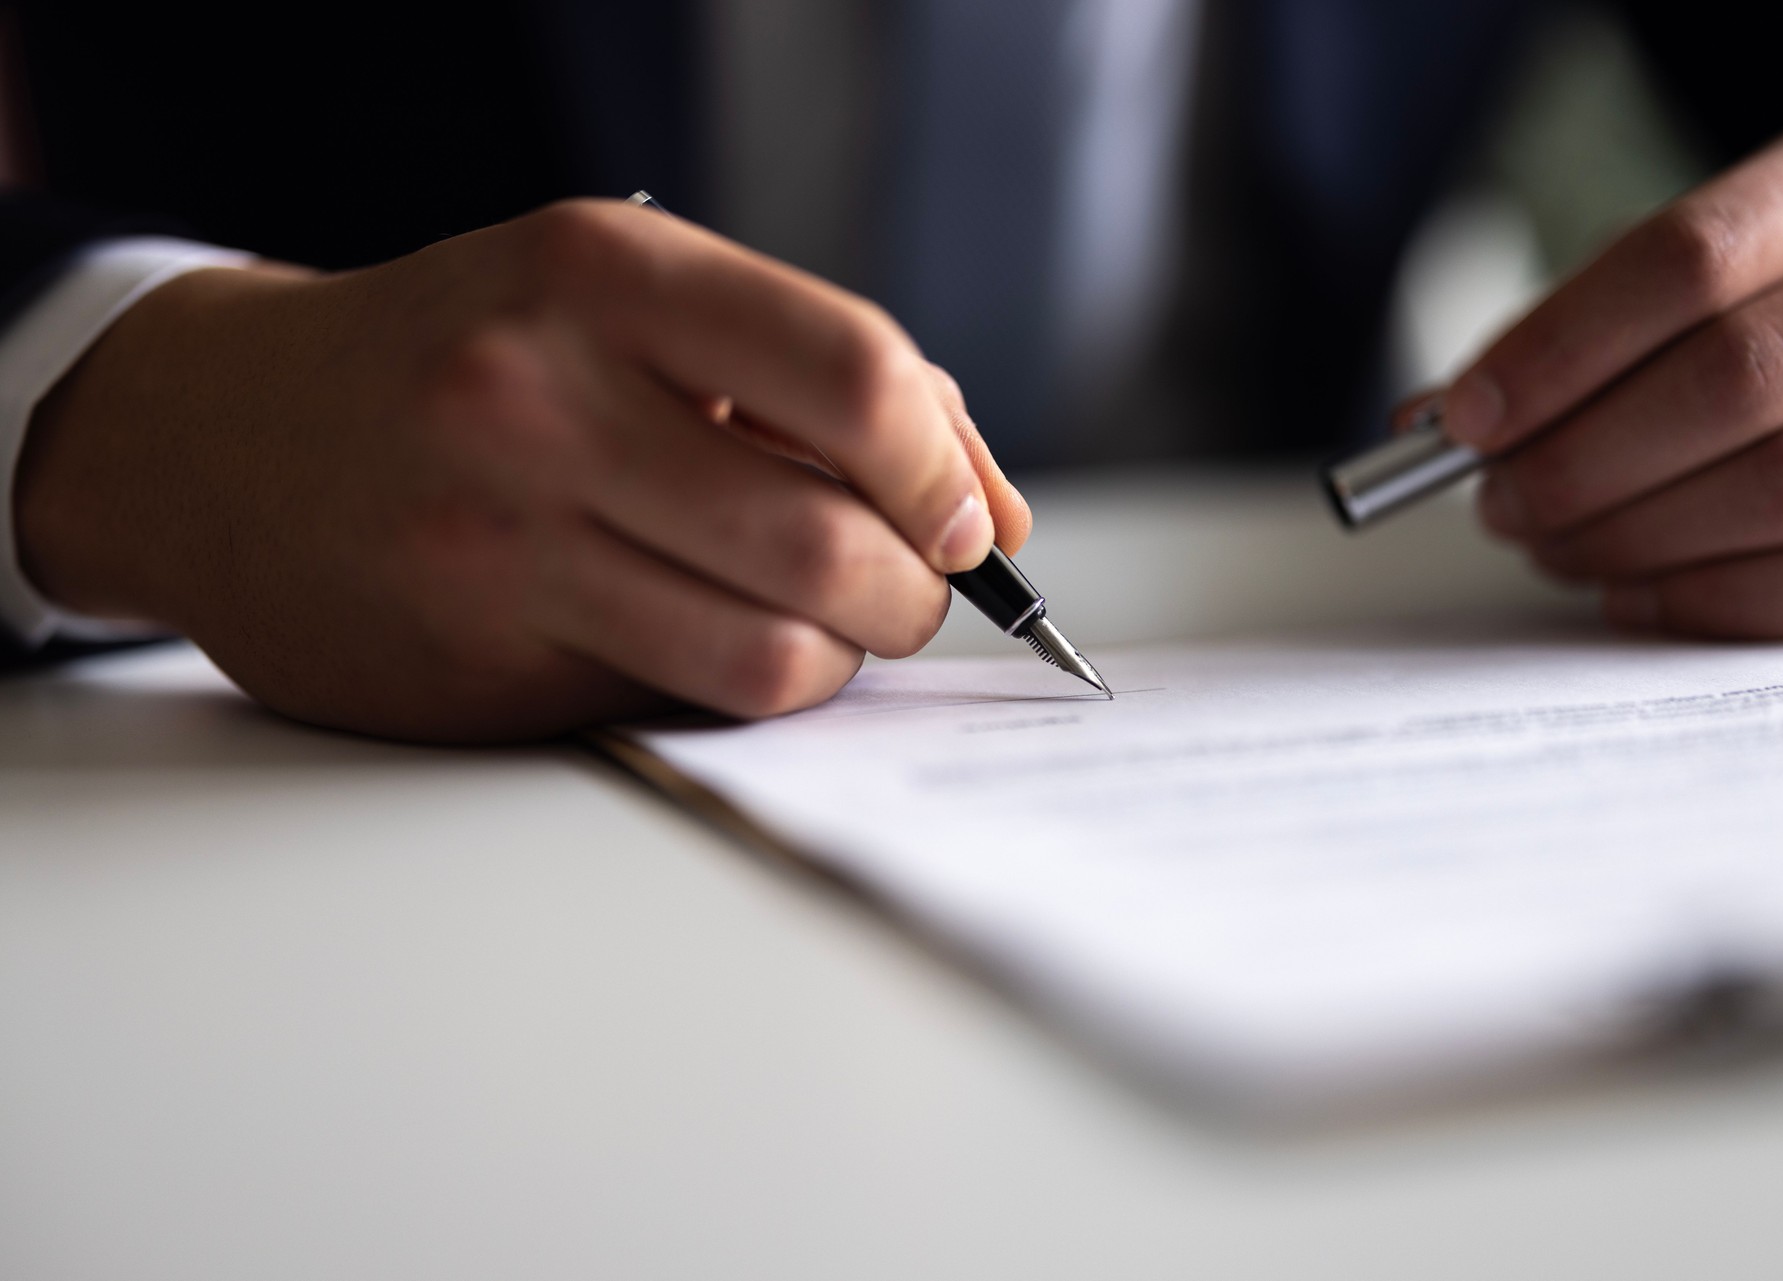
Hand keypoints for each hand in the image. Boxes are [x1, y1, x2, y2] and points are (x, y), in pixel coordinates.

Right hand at [16, 200, 1029, 740]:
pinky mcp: (478, 661)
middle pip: (828, 539)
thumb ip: (816, 377)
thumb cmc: (470, 356)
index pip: (854, 375)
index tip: (961, 516)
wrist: (226, 435)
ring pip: (769, 653)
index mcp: (601, 274)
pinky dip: (748, 687)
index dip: (944, 467)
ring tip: (830, 620)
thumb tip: (989, 509)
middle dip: (915, 590)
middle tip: (908, 586)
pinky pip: (682, 703)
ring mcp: (498, 541)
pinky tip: (727, 644)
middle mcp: (540, 398)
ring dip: (846, 655)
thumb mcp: (623, 299)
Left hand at [1439, 118, 1782, 638]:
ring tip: (1554, 547)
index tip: (1468, 420)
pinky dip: (1715, 598)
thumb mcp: (1677, 287)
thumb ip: (1565, 339)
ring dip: (1637, 536)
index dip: (1559, 350)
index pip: (1686, 261)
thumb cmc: (1767, 314)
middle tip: (1501, 504)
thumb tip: (1431, 421)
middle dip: (1584, 460)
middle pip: (1733, 377)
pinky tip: (1633, 593)